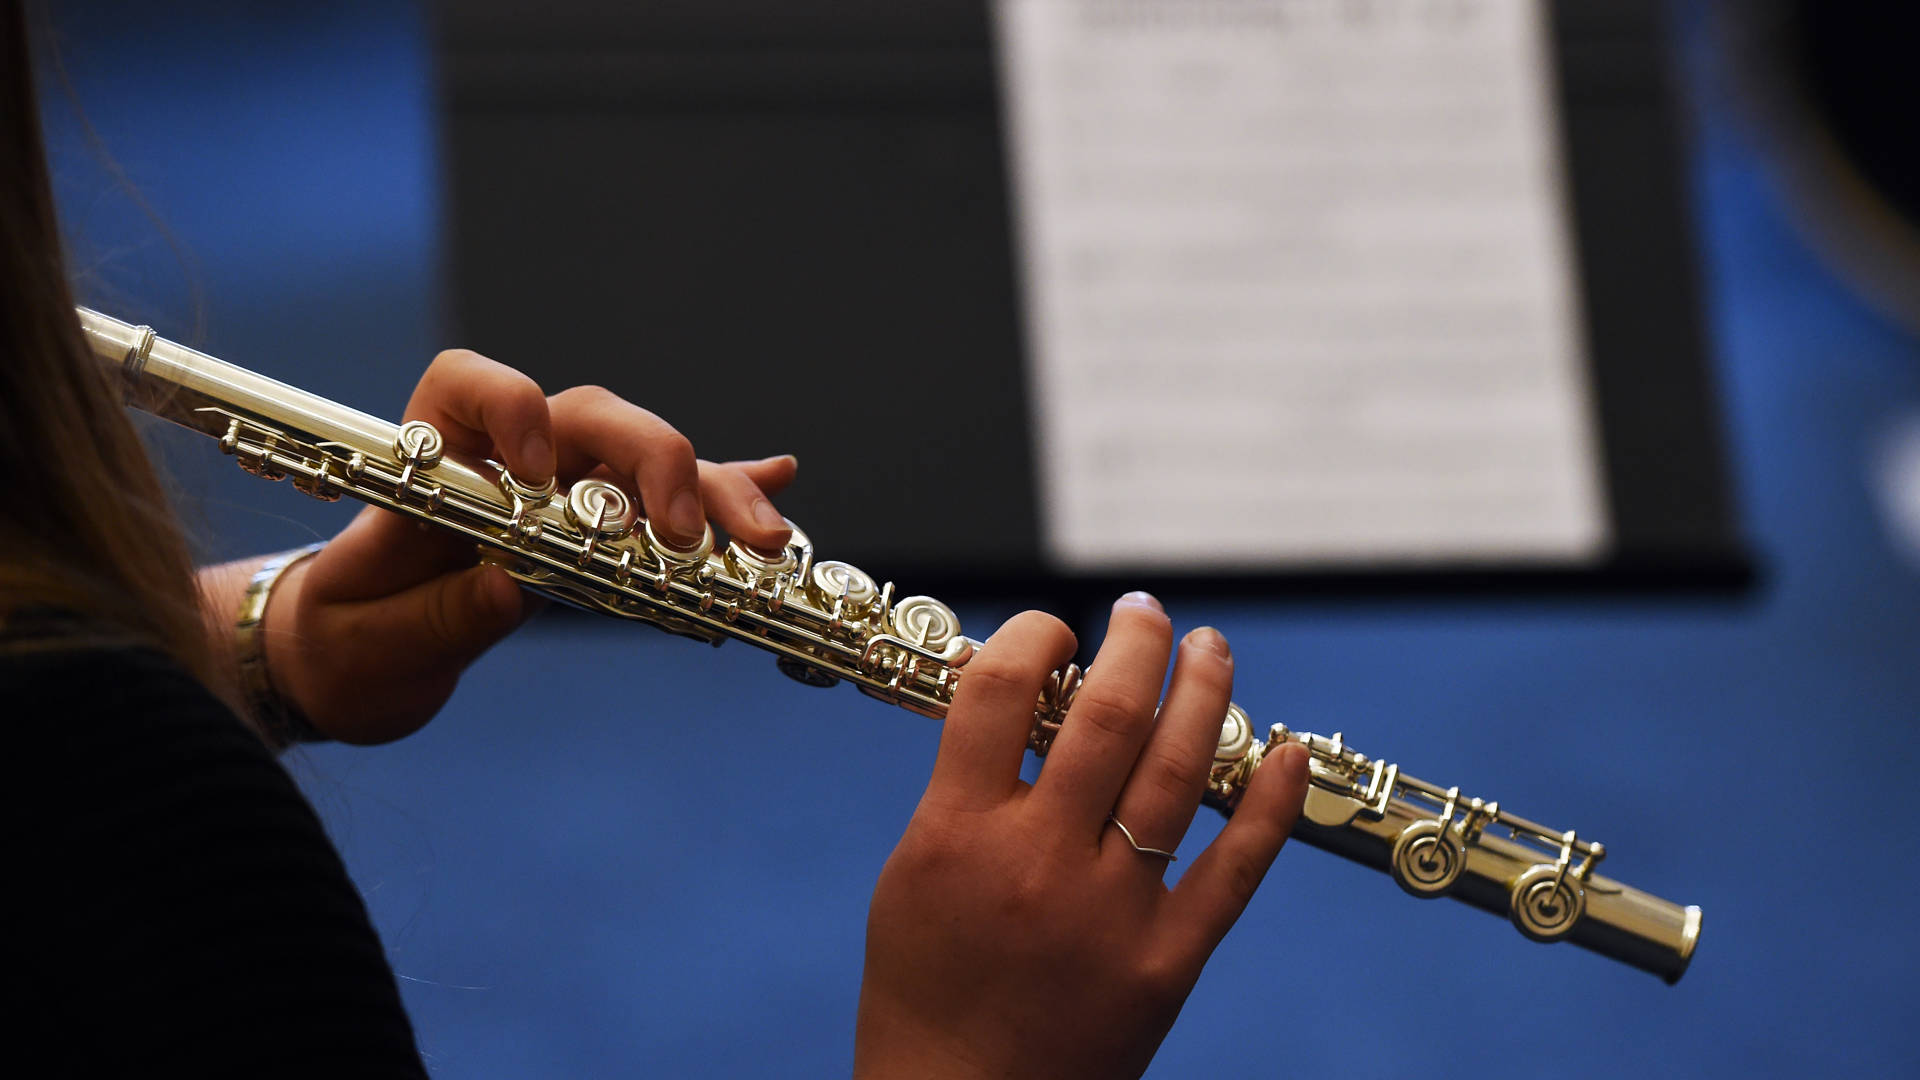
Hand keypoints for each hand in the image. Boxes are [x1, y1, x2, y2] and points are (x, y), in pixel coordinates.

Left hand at [259, 349, 796, 743]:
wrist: (359, 663)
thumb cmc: (349, 640)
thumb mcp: (370, 643)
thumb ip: (437, 614)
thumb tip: (512, 586)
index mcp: (436, 462)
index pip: (470, 385)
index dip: (508, 407)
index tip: (532, 472)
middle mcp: (511, 463)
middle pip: (591, 417)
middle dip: (649, 458)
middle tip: (678, 529)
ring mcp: (566, 494)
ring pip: (648, 463)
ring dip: (710, 494)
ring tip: (759, 541)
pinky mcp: (605, 536)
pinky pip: (672, 508)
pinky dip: (725, 498)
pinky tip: (778, 496)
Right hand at [854, 594, 1309, 1079]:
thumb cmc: (923, 988)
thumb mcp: (911, 873)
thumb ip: (960, 788)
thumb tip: (1021, 698)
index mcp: (957, 834)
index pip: (998, 692)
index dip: (1034, 636)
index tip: (1055, 630)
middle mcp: (1039, 863)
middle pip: (1107, 715)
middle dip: (1136, 643)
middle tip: (1146, 612)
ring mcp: (1111, 913)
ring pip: (1177, 772)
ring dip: (1205, 694)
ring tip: (1212, 648)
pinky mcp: (1167, 962)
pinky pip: (1234, 869)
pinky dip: (1268, 803)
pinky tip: (1283, 750)